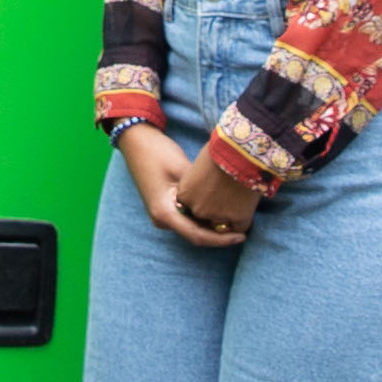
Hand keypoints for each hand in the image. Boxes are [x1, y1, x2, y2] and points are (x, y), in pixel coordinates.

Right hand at [116, 124, 257, 249]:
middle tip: (244, 229)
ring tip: (237, 220)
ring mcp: (163, 215)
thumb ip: (202, 191)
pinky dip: (205, 218)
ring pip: (193, 228)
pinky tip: (222, 211)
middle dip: (219, 234)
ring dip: (213, 226)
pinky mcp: (166, 208)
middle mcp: (162, 220)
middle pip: (196, 235)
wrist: (136, 142)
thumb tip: (228, 202)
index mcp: (164, 213)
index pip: (197, 236)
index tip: (241, 236)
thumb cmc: (158, 153)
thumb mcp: (184, 170)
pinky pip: (189, 219)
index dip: (221, 240)